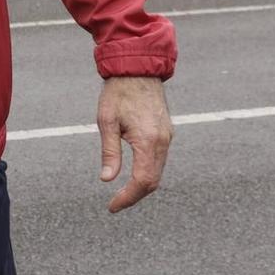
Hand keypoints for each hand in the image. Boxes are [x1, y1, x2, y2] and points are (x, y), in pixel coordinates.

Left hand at [97, 76, 172, 212]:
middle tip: (116, 203)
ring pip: (158, 172)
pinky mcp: (167, 132)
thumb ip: (110, 152)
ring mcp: (167, 137)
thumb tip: (107, 179)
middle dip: (135, 196)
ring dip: (142, 185)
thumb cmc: (119, 92)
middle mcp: (163, 142)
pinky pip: (160, 160)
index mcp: (148, 140)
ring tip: (123, 193)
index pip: (142, 181)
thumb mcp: (107, 121)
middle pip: (153, 181)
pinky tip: (134, 175)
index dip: (128, 197)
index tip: (112, 206)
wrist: (138, 68)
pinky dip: (149, 173)